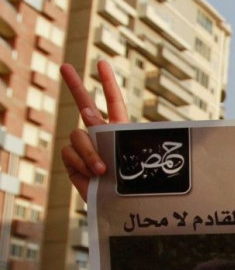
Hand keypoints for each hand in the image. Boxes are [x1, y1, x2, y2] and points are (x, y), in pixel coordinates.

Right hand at [60, 59, 129, 200]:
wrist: (120, 206)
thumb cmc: (134, 184)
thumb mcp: (129, 156)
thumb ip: (110, 134)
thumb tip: (87, 112)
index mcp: (120, 131)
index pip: (113, 102)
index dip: (108, 83)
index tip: (102, 63)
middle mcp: (99, 135)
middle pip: (84, 105)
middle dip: (75, 85)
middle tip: (65, 65)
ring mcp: (84, 148)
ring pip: (77, 135)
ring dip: (89, 152)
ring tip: (102, 170)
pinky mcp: (72, 161)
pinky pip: (69, 152)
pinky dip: (80, 163)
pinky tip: (90, 174)